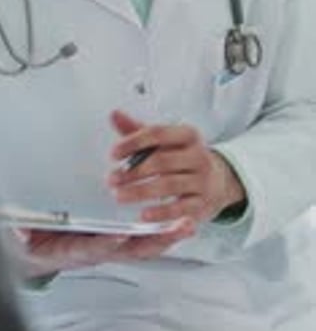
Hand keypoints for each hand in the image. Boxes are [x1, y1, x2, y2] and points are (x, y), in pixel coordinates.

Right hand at [20, 220, 193, 277]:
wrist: (35, 254)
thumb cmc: (30, 243)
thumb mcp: (19, 239)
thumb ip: (17, 235)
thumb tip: (14, 233)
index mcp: (74, 251)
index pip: (92, 248)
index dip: (105, 243)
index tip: (119, 236)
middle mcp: (97, 251)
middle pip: (130, 250)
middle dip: (154, 240)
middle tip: (177, 228)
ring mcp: (110, 246)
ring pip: (143, 244)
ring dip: (166, 235)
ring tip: (190, 222)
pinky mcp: (117, 239)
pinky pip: (143, 236)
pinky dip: (162, 230)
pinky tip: (181, 219)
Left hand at [108, 110, 245, 225]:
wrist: (219, 180)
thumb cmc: (183, 157)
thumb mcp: (165, 141)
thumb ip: (139, 130)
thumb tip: (114, 115)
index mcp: (187, 135)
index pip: (157, 133)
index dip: (133, 142)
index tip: (113, 154)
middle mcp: (198, 156)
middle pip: (162, 161)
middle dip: (134, 171)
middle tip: (112, 179)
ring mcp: (203, 180)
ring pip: (169, 185)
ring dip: (141, 191)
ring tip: (119, 196)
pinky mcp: (203, 204)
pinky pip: (181, 208)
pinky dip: (161, 212)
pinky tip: (143, 215)